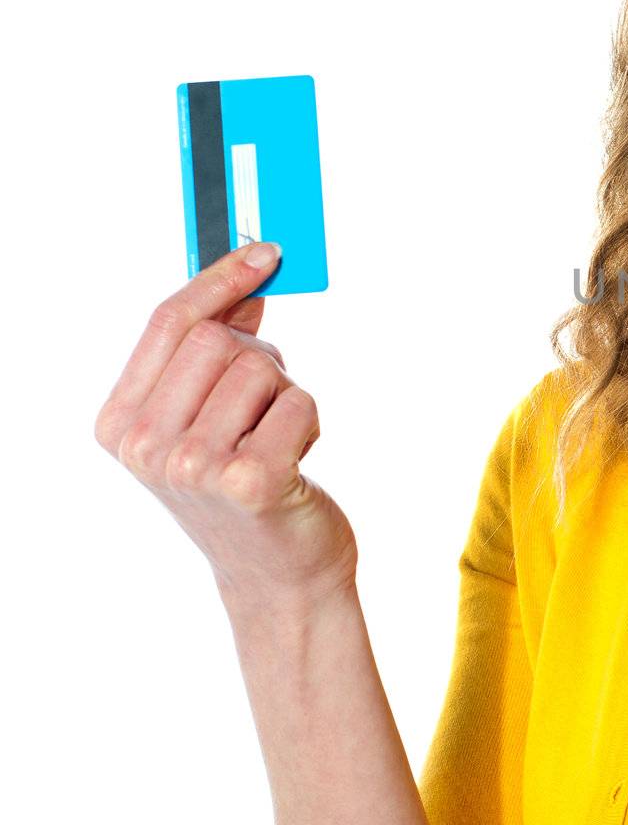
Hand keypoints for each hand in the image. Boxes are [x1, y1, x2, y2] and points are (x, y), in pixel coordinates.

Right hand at [93, 241, 356, 610]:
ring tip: (278, 440)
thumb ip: (217, 349)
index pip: (167, 321)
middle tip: (268, 403)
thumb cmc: (246, 487)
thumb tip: (247, 274)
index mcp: (119, 423)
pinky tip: (296, 462)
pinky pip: (299, 401)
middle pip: (217, 338)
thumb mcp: (211, 416)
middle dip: (260, 357)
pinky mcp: (248, 480)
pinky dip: (311, 420)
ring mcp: (192, 465)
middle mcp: (144, 445)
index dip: (220, 277)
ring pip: (262, 367)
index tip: (267, 250)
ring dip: (288, 394)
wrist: (279, 574)